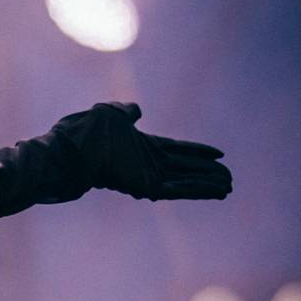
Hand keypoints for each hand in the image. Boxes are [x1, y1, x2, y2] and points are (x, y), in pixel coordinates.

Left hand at [48, 101, 231, 201]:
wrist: (70, 150)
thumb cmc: (84, 132)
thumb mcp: (110, 114)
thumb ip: (126, 112)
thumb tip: (134, 110)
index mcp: (140, 145)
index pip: (176, 149)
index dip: (197, 151)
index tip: (219, 154)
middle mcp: (146, 162)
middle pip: (185, 168)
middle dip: (207, 172)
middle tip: (230, 177)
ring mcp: (146, 176)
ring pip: (185, 182)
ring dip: (207, 184)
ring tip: (229, 187)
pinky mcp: (145, 188)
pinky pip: (177, 190)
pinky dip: (197, 190)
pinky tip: (217, 191)